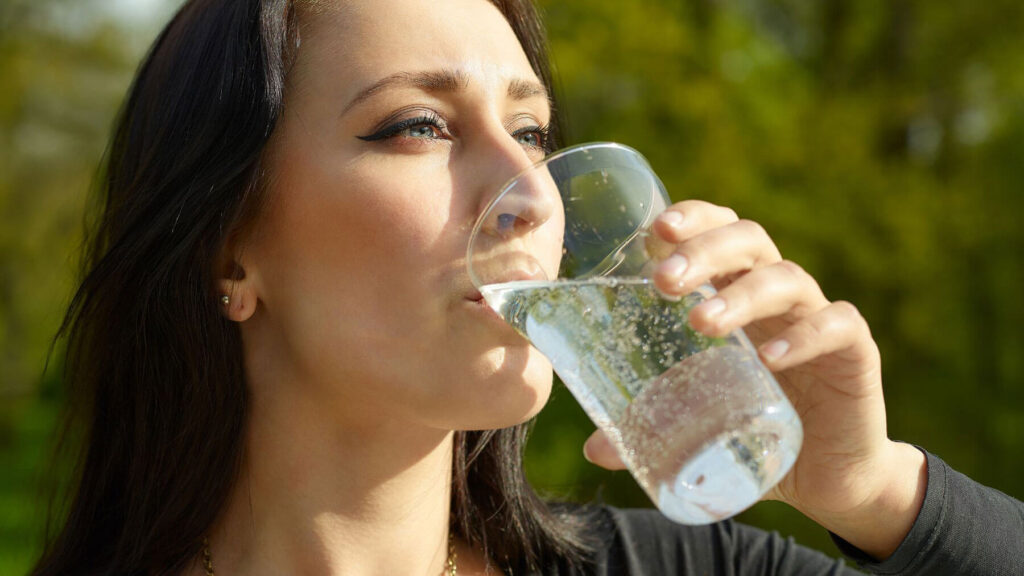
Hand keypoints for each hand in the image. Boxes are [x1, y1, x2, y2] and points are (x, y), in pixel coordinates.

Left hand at [582, 200, 926, 558]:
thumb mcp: (697, 424)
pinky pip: (837, 326)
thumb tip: (595, 449)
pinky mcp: (854, 353)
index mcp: (735, 292)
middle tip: (663, 281)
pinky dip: (804, 336)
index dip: (689, 220)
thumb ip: (650, 427)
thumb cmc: (754, 431)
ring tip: (701, 322)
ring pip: (786, 279)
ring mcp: (817, 318)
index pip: (716, 231)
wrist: (829, 476)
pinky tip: (770, 357)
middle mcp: (776, 296)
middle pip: (747, 241)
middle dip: (703, 250)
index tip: (652, 232)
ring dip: (741, 294)